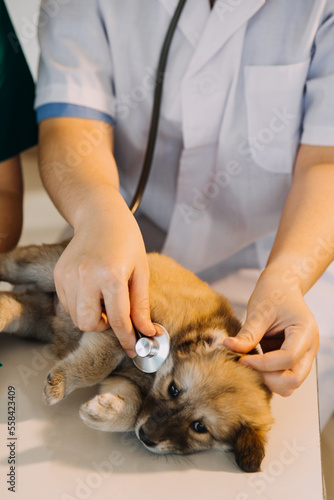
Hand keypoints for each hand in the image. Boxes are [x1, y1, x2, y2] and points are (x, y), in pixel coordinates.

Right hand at [54, 190, 155, 355]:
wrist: (99, 215)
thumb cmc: (125, 239)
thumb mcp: (141, 271)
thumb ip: (141, 305)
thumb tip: (147, 332)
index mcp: (110, 275)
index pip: (118, 320)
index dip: (127, 338)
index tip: (133, 348)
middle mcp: (85, 277)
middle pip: (89, 324)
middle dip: (104, 326)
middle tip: (115, 315)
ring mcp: (68, 276)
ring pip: (76, 317)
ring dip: (92, 315)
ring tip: (104, 296)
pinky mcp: (59, 275)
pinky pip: (67, 304)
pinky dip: (81, 305)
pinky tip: (92, 289)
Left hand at [223, 270, 318, 395]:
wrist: (282, 287)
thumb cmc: (274, 294)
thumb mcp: (259, 311)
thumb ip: (247, 333)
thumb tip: (228, 347)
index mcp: (305, 331)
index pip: (288, 358)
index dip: (263, 364)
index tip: (241, 360)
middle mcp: (310, 348)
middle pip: (294, 379)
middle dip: (268, 378)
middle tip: (246, 366)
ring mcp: (304, 356)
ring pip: (291, 384)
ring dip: (270, 381)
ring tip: (250, 365)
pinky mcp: (294, 360)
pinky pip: (285, 378)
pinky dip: (270, 378)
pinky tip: (254, 364)